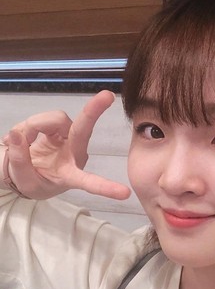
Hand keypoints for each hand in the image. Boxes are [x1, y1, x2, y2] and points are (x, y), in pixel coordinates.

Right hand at [2, 90, 130, 199]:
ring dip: (32, 127)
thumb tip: (15, 135)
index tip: (125, 193)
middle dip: (93, 111)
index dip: (105, 187)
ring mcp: (68, 138)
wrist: (24, 170)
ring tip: (21, 143)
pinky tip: (25, 137)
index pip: (89, 182)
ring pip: (54, 119)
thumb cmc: (31, 181)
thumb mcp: (22, 179)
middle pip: (83, 130)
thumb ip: (18, 160)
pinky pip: (45, 118)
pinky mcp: (60, 128)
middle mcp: (74, 154)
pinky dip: (30, 126)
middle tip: (107, 95)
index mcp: (70, 175)